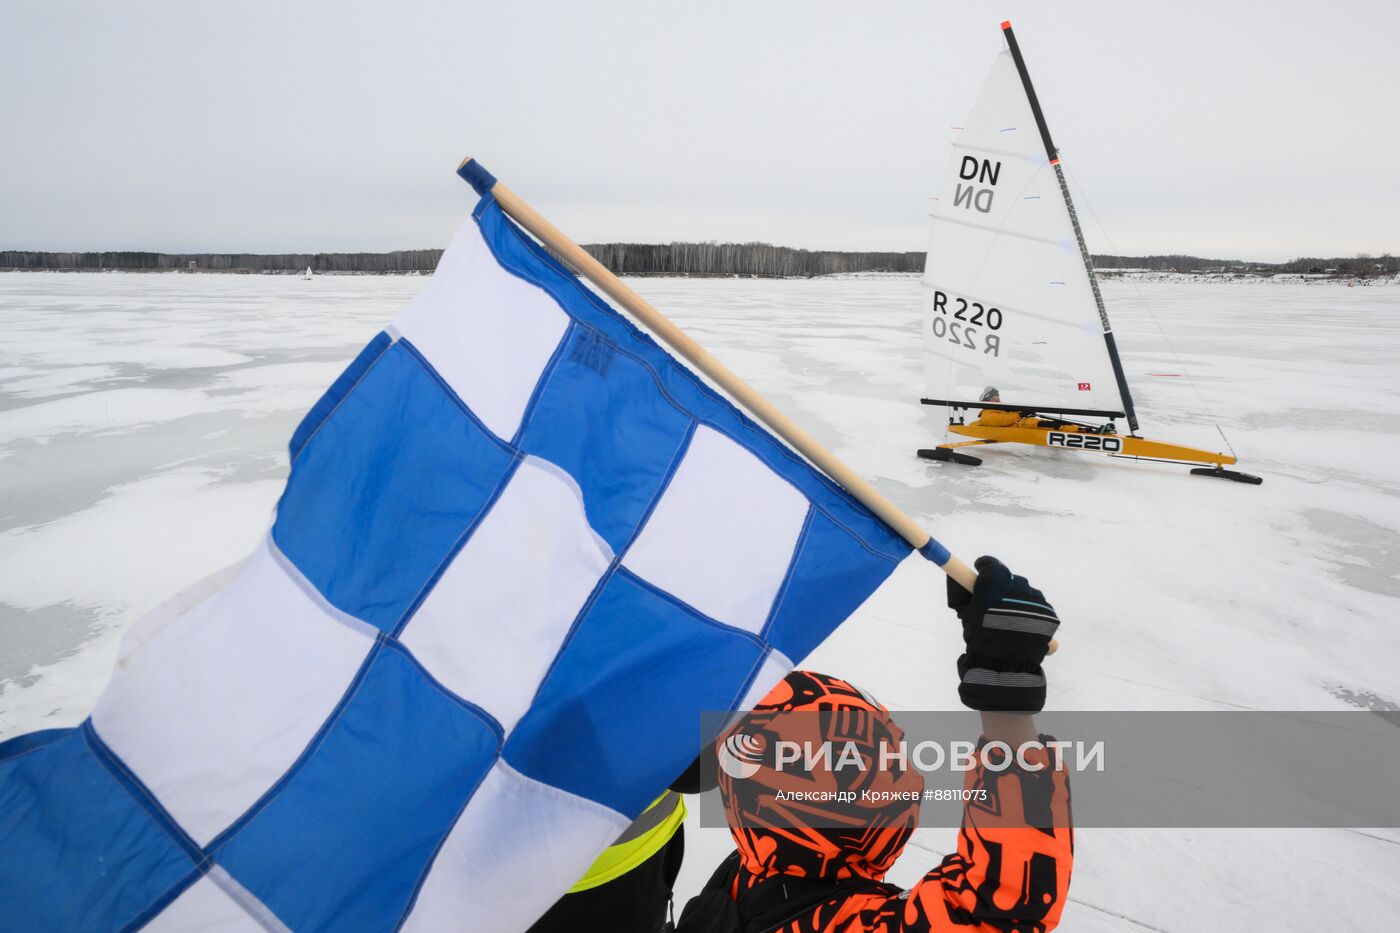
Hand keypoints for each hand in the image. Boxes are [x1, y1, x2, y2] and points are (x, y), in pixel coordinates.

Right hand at [946, 556, 1058, 711]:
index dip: (985, 566)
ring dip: (1019, 600)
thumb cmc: (981, 640)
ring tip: (1012, 620)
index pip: (991, 565)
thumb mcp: (967, 616)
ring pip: (1027, 593)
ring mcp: (1035, 600)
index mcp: (994, 584)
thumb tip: (964, 583)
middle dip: (1003, 586)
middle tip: (996, 602)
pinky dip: (1034, 614)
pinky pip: (1041, 607)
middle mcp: (1016, 586)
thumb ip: (968, 598)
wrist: (1006, 666)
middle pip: (1010, 579)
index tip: (981, 568)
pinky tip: (1025, 628)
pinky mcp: (1049, 614)